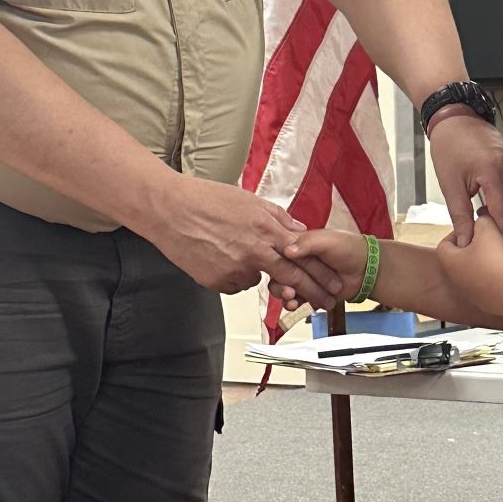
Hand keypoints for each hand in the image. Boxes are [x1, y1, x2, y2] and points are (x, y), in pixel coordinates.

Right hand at [143, 177, 343, 306]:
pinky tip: (218, 255)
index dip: (321, 275)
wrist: (168, 210)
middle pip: (291, 279)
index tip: (334, 286)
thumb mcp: (249, 200)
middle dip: (312, 292)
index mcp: (265, 230)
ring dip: (255, 270)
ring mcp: (235, 270)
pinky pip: (234, 284)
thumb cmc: (205, 199)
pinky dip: (232, 274)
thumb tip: (299, 231)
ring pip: (256, 280)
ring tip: (231, 248)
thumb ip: (278, 218)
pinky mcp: (217, 282)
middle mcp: (254, 253)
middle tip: (324, 302)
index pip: (302, 258)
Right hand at [274, 229, 368, 305]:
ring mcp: (302, 279)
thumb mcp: (327, 240)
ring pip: (284, 288)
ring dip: (284, 295)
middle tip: (288, 290)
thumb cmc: (348, 248)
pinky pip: (295, 301)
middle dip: (279, 284)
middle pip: (277, 274)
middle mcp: (297, 262)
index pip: (278, 254)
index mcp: (297, 245)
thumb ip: (307, 243)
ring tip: (291, 298)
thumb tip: (287, 250)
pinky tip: (295, 305)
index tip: (278, 270)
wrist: (366, 269)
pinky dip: (293, 304)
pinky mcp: (309, 293)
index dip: (275, 263)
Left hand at [427, 113, 502, 244]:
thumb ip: (460, 216)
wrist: (458, 121)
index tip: (487, 246)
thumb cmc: (450, 150)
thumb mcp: (450, 185)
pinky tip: (502, 209)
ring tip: (495, 222)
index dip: (499, 236)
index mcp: (494, 174)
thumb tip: (466, 243)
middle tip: (489, 237)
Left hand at [434, 211, 502, 323]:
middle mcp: (457, 281)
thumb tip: (483, 218)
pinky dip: (497, 278)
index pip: (445, 244)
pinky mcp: (488, 304)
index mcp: (450, 262)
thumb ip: (483, 221)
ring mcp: (472, 295)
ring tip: (501, 254)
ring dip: (486, 264)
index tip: (471, 228)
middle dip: (474, 247)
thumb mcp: (488, 230)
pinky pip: (490, 287)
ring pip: (475, 274)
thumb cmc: (496, 262)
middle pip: (461, 259)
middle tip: (488, 240)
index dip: (458, 233)